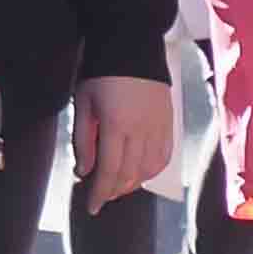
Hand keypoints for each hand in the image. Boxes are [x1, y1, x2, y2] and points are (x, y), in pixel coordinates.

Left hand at [73, 73, 176, 211]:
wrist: (133, 46)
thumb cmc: (102, 73)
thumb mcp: (83, 104)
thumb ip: (83, 141)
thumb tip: (84, 171)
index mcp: (116, 125)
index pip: (109, 170)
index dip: (99, 193)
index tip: (91, 207)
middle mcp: (141, 130)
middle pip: (130, 174)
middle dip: (114, 190)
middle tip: (101, 196)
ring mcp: (159, 126)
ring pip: (149, 168)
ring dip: (133, 183)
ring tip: (118, 185)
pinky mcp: (169, 122)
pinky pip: (164, 155)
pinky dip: (152, 170)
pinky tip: (140, 172)